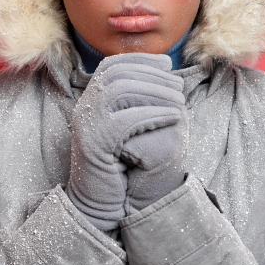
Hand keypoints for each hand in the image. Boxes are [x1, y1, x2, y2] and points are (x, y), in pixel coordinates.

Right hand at [66, 53, 184, 230]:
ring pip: (122, 89)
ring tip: (180, 102)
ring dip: (157, 92)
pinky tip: (174, 117)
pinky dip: (154, 113)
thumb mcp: (130, 125)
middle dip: (153, 76)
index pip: (113, 64)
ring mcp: (86, 124)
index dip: (141, 60)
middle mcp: (84, 108)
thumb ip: (140, 98)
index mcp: (90, 100)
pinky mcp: (95, 143)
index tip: (168, 65)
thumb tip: (166, 66)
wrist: (101, 204)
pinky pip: (127, 119)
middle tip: (179, 88)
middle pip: (118, 73)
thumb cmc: (123, 165)